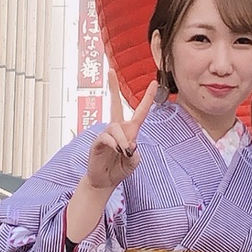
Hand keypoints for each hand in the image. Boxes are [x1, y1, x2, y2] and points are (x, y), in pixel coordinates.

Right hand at [84, 80, 158, 194]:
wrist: (104, 181)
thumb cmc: (119, 169)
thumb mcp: (134, 163)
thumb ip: (135, 155)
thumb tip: (130, 145)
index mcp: (130, 131)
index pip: (140, 112)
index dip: (147, 98)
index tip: (154, 82)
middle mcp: (117, 129)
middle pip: (115, 104)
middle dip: (112, 87)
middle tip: (111, 70)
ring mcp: (106, 134)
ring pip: (116, 128)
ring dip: (122, 141)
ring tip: (124, 154)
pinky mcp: (97, 142)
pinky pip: (107, 137)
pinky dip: (115, 144)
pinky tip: (117, 151)